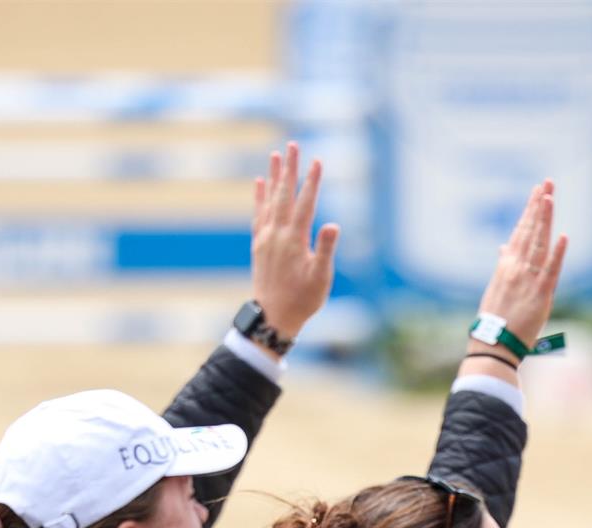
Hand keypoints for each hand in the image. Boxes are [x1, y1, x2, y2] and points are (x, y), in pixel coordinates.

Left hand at [249, 142, 339, 346]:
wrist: (273, 318)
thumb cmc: (302, 300)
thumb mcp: (320, 278)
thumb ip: (325, 249)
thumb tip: (334, 225)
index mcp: (294, 240)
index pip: (305, 203)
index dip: (312, 181)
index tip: (317, 161)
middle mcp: (276, 234)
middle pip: (284, 194)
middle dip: (290, 169)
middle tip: (292, 145)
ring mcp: (265, 238)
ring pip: (269, 200)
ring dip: (273, 176)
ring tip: (275, 155)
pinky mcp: (258, 245)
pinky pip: (258, 214)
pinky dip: (259, 197)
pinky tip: (259, 183)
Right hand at [475, 181, 569, 349]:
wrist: (494, 343)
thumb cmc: (495, 319)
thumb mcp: (496, 287)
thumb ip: (503, 265)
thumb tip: (504, 248)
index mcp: (506, 266)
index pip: (520, 232)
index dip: (529, 211)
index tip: (537, 192)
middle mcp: (516, 268)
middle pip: (530, 231)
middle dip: (538, 206)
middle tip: (546, 183)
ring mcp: (528, 280)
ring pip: (538, 244)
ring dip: (544, 220)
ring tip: (549, 198)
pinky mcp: (540, 295)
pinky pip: (550, 271)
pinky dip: (557, 254)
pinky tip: (563, 237)